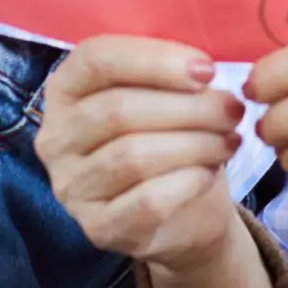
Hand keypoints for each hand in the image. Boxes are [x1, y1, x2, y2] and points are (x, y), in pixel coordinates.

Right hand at [36, 35, 247, 277]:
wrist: (183, 213)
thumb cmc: (170, 138)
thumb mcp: (165, 94)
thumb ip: (170, 72)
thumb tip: (201, 68)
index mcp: (65, 89)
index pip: (96, 60)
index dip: (154, 60)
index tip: (207, 70)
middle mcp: (55, 138)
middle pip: (117, 109)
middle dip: (187, 107)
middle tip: (232, 110)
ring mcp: (71, 187)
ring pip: (132, 156)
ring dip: (194, 144)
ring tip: (229, 140)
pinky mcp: (97, 228)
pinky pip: (146, 201)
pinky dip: (187, 182)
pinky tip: (210, 173)